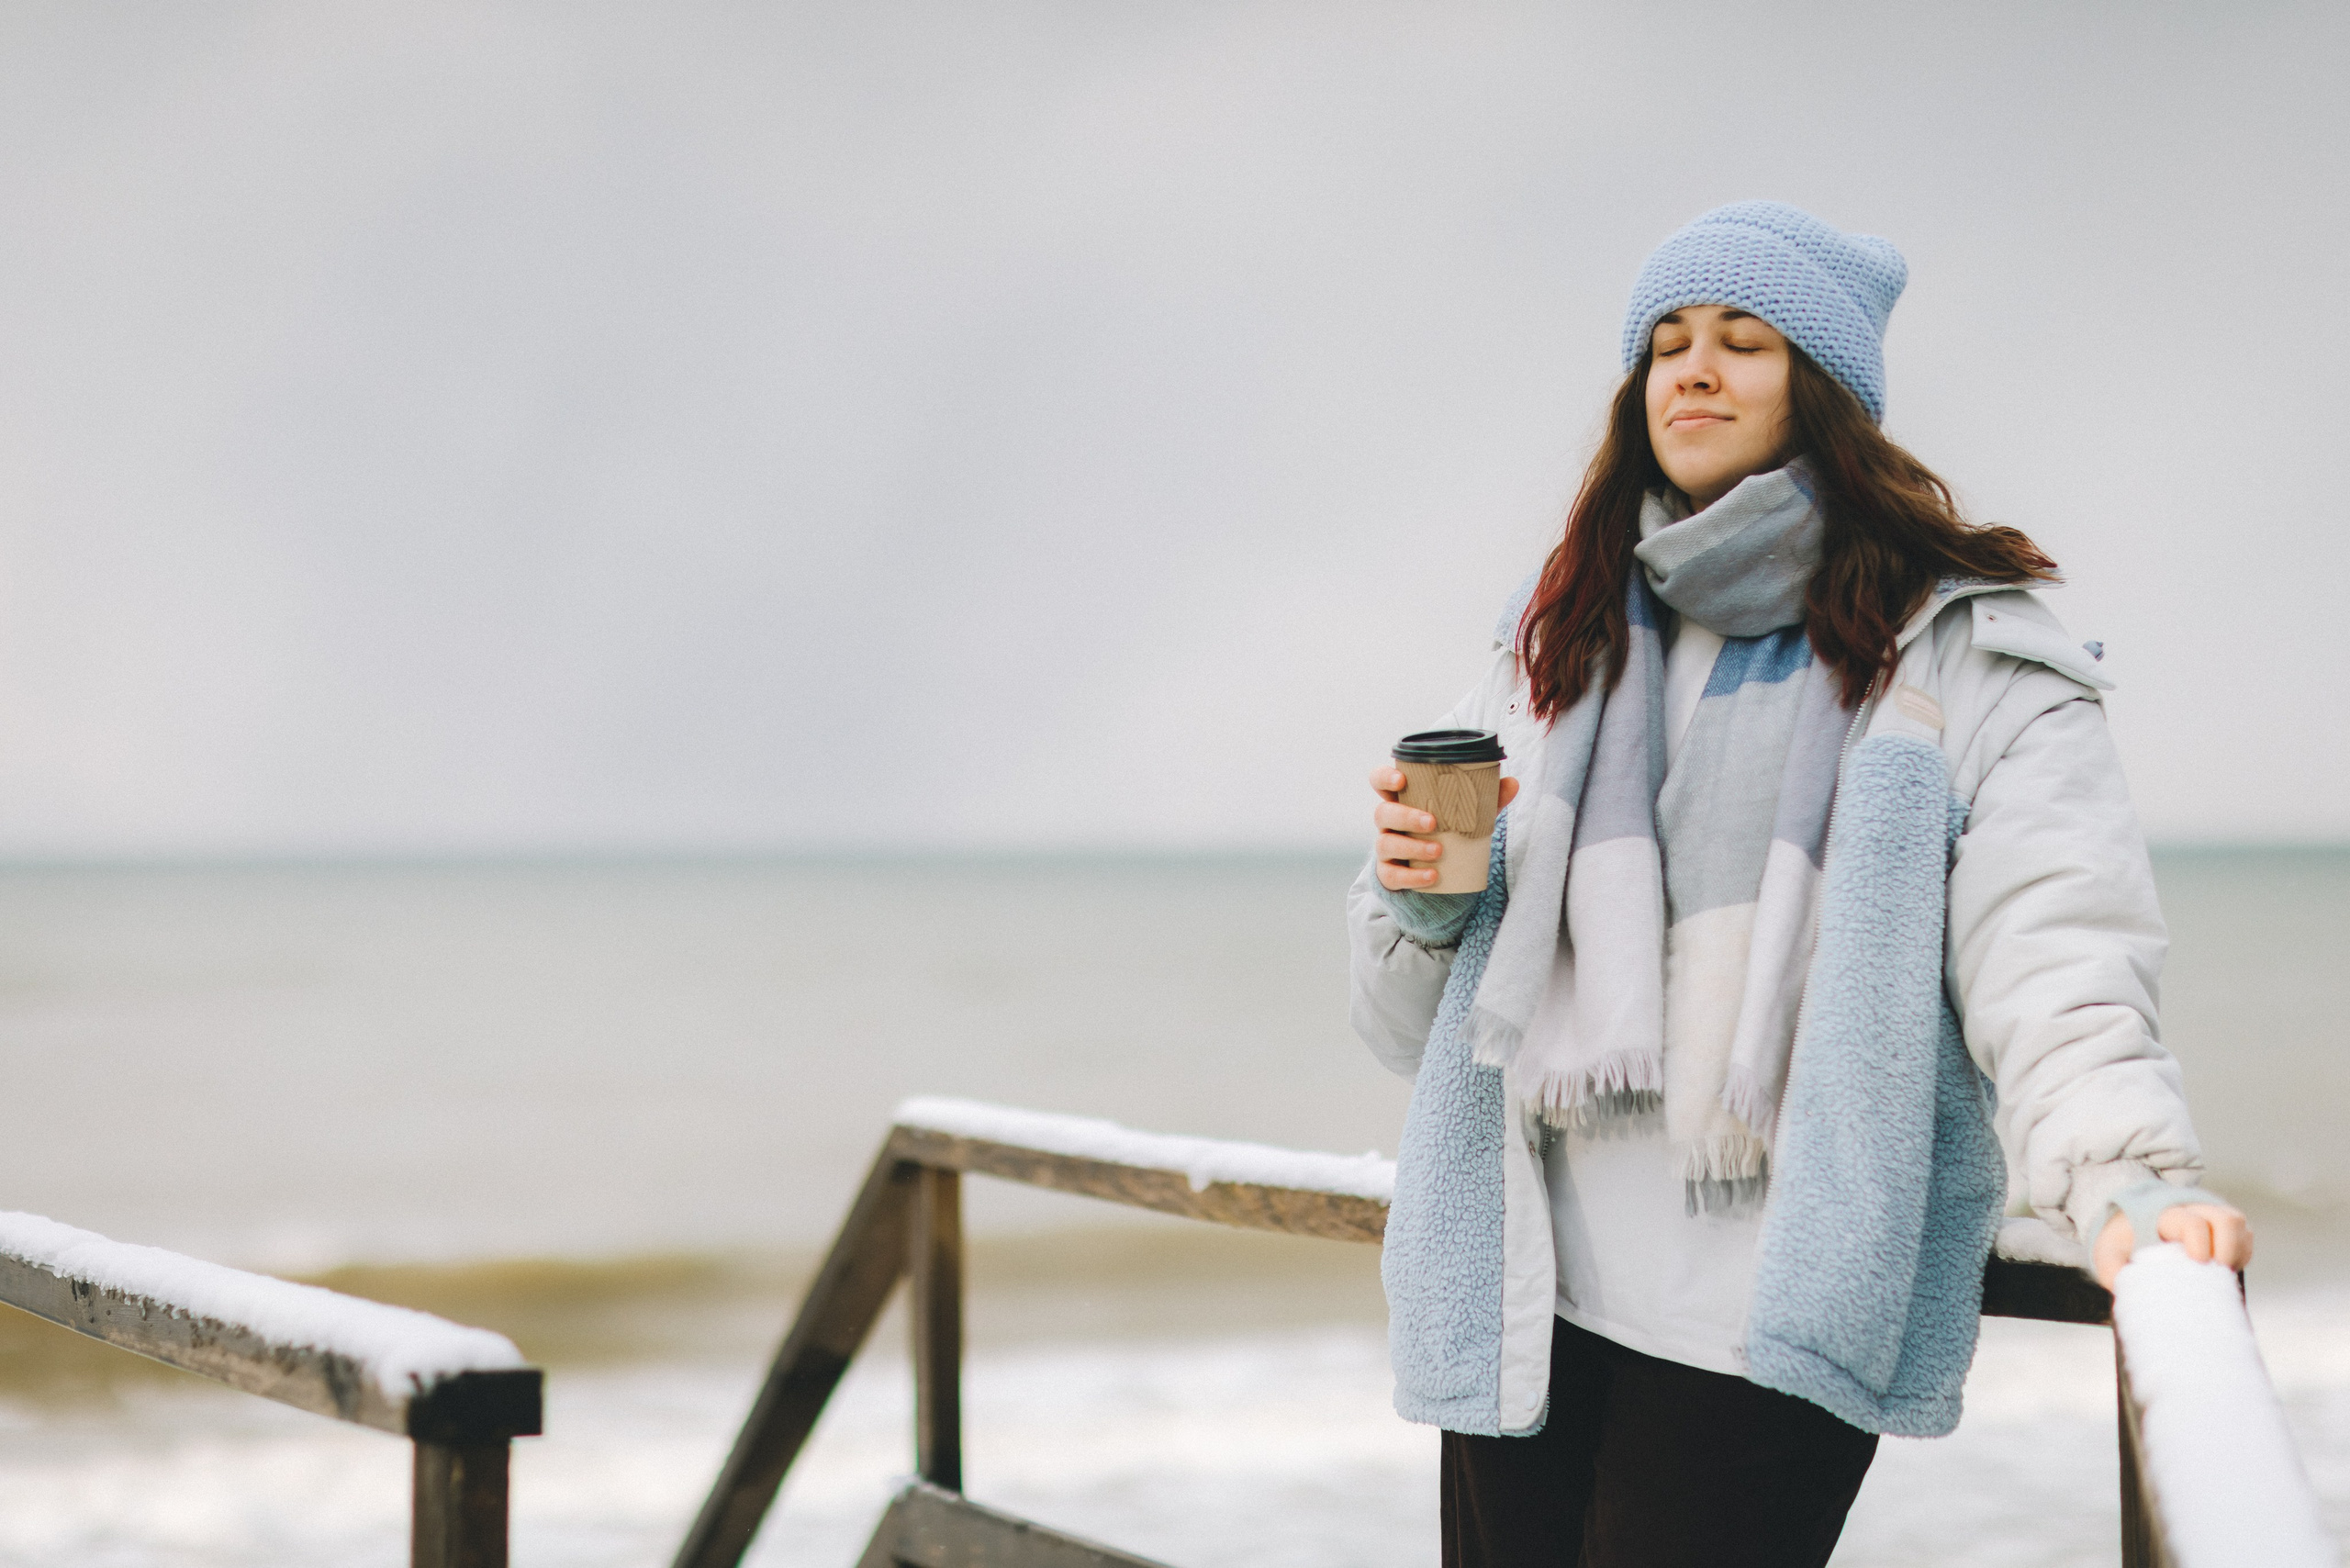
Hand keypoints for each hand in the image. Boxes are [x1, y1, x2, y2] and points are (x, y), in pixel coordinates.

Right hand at [1369, 765, 1518, 890]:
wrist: (1435, 872)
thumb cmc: (1446, 832)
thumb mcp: (1466, 815)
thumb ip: (1486, 799)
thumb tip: (1512, 783)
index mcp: (1402, 800)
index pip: (1379, 781)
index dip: (1384, 777)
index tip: (1402, 779)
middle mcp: (1389, 822)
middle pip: (1382, 813)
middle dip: (1405, 816)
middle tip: (1432, 822)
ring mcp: (1386, 848)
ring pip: (1385, 844)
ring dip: (1411, 847)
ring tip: (1438, 851)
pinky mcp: (1389, 873)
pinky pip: (1392, 875)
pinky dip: (1412, 876)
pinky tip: (1431, 876)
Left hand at [2093, 1202, 2253, 1288]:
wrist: (2128, 1223)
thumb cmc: (2121, 1240)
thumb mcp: (2108, 1252)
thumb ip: (2111, 1268)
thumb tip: (2122, 1287)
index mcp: (2164, 1213)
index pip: (2192, 1222)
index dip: (2200, 1241)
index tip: (2198, 1262)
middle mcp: (2192, 1209)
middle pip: (2227, 1220)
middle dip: (2228, 1250)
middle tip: (2215, 1274)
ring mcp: (2211, 1215)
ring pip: (2240, 1227)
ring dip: (2236, 1254)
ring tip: (2218, 1275)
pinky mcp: (2223, 1227)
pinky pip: (2245, 1238)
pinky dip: (2240, 1256)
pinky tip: (2223, 1272)